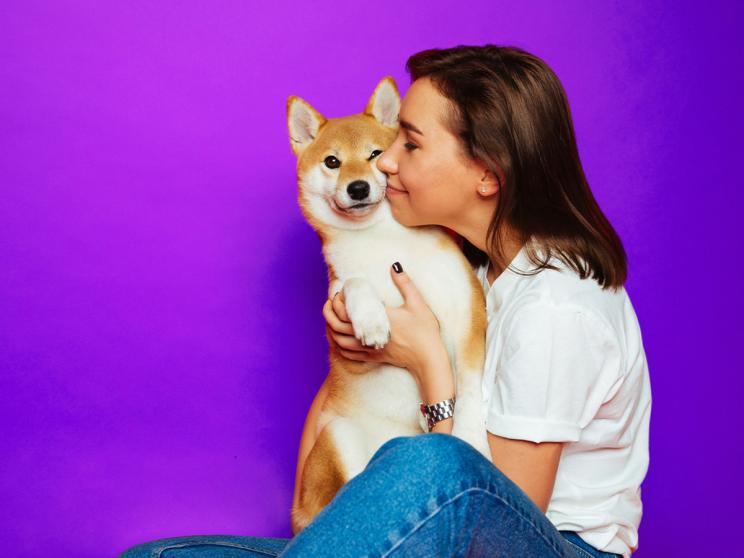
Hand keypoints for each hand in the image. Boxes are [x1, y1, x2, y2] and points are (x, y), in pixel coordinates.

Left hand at [322, 263, 443, 384]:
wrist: (428, 358)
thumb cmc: (424, 331)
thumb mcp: (417, 304)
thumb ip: (405, 283)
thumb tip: (395, 266)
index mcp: (377, 318)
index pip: (347, 310)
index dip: (338, 300)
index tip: (340, 292)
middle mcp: (369, 334)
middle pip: (337, 325)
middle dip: (329, 312)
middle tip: (330, 301)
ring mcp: (369, 348)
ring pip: (339, 340)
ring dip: (331, 328)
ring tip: (331, 317)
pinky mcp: (372, 358)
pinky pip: (347, 354)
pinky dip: (338, 345)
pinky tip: (339, 338)